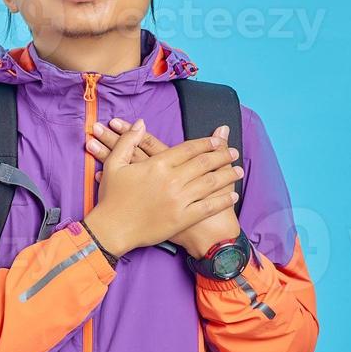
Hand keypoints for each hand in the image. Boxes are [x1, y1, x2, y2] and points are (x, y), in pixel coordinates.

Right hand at [85, 118, 242, 256]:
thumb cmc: (111, 197)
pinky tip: (233, 195)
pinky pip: (208, 207)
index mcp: (158, 165)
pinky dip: (222, 200)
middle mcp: (172, 180)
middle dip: (222, 156)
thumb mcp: (114, 164)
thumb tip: (141, 123)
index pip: (189, 149)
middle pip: (204, 163)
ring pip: (210, 183)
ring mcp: (179, 200)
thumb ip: (128, 141)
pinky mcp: (182, 218)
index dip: (206, 143)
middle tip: (235, 153)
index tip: (218, 141)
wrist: (112, 229)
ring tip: (239, 170)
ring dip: (227, 175)